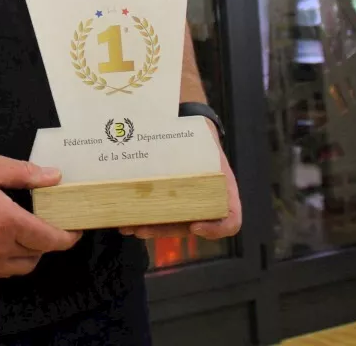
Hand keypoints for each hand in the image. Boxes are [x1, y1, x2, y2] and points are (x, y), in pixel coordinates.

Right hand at [0, 152, 82, 278]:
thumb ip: (23, 172)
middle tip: (49, 222)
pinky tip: (2, 241)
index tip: (77, 228)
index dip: (68, 236)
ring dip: (30, 254)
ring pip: (19, 268)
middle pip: (37, 256)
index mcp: (7, 223)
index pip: (50, 239)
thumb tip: (54, 176)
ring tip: (26, 232)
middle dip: (49, 243)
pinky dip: (9, 261)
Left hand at [118, 134, 241, 241]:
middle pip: (190, 227)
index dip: (215, 229)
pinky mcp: (168, 201)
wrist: (187, 127)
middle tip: (142, 229)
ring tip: (128, 226)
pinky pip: (159, 216)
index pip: (231, 221)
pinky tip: (125, 220)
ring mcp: (186, 203)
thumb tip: (175, 126)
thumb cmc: (199, 133)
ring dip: (149, 228)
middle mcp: (207, 202)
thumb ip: (198, 139)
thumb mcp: (205, 135)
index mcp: (223, 190)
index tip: (194, 226)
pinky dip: (143, 220)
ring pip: (171, 225)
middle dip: (164, 231)